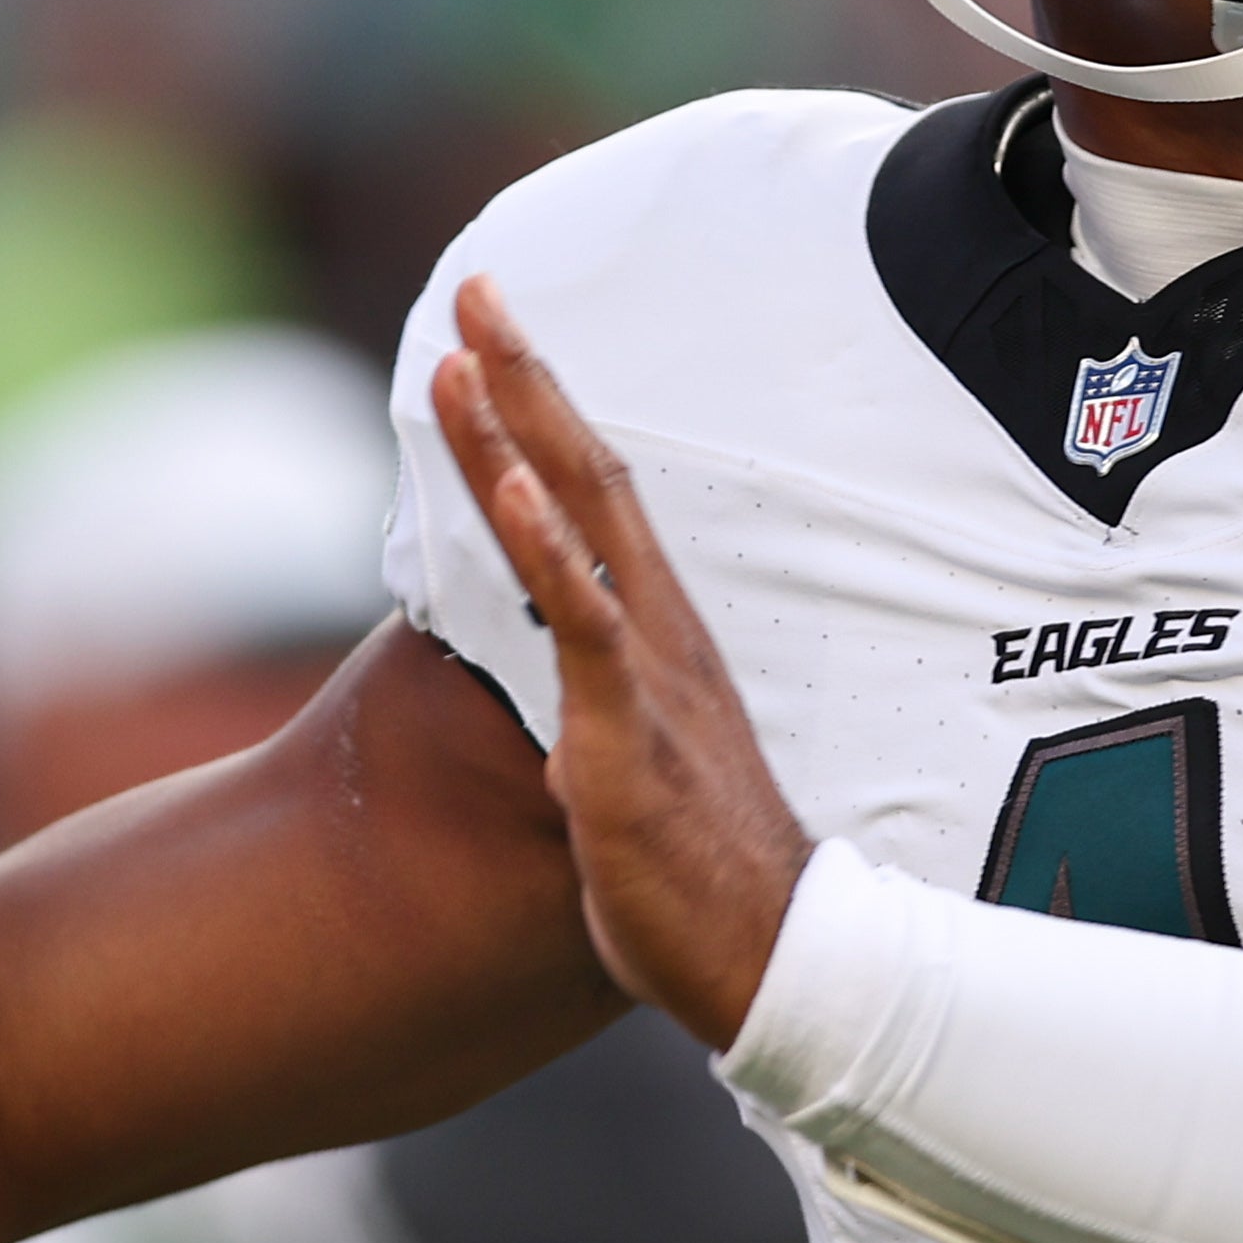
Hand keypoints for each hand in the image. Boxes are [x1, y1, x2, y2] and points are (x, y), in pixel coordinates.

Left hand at [431, 276, 808, 1046]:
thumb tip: (560, 708)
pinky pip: (584, 624)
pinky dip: (544, 547)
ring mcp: (644, 674)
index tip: (496, 331)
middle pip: (588, 469)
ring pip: (577, 523)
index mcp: (659, 632)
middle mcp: (657, 629)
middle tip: (479, 285)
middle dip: (528, 373)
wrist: (776, 957)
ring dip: (517, 432)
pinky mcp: (626, 732)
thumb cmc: (706, 873)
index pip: (596, 491)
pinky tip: (507, 486)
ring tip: (466, 352)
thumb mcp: (645, 767)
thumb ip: (605, 715)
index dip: (545, 407)